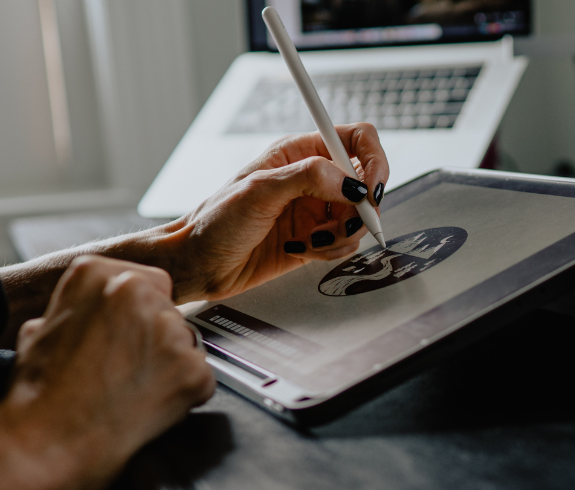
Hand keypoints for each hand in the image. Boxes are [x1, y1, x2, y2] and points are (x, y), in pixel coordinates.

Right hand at [0, 255, 214, 489]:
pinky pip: (201, 380)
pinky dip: (184, 397)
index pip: (150, 284)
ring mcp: (168, 330)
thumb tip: (95, 312)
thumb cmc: (38, 395)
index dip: (140, 317)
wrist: (46, 444)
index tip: (125, 338)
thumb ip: (81, 308)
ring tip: (132, 392)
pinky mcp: (192, 370)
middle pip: (171, 313)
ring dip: (170, 367)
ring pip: (188, 344)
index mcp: (96, 274)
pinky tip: (149, 409)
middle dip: (156, 341)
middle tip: (127, 372)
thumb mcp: (42, 329)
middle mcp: (136, 292)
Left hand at [166, 123, 389, 302]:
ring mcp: (315, 209)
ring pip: (358, 218)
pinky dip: (331, 251)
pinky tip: (302, 250)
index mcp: (300, 152)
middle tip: (340, 225)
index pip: (357, 140)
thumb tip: (351, 183)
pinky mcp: (316, 238)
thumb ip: (309, 178)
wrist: (200, 263)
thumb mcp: (260, 190)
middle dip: (359, 209)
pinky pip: (345, 243)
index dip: (374, 161)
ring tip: (309, 240)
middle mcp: (313, 178)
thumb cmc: (216, 221)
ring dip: (341, 235)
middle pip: (365, 184)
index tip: (370, 191)